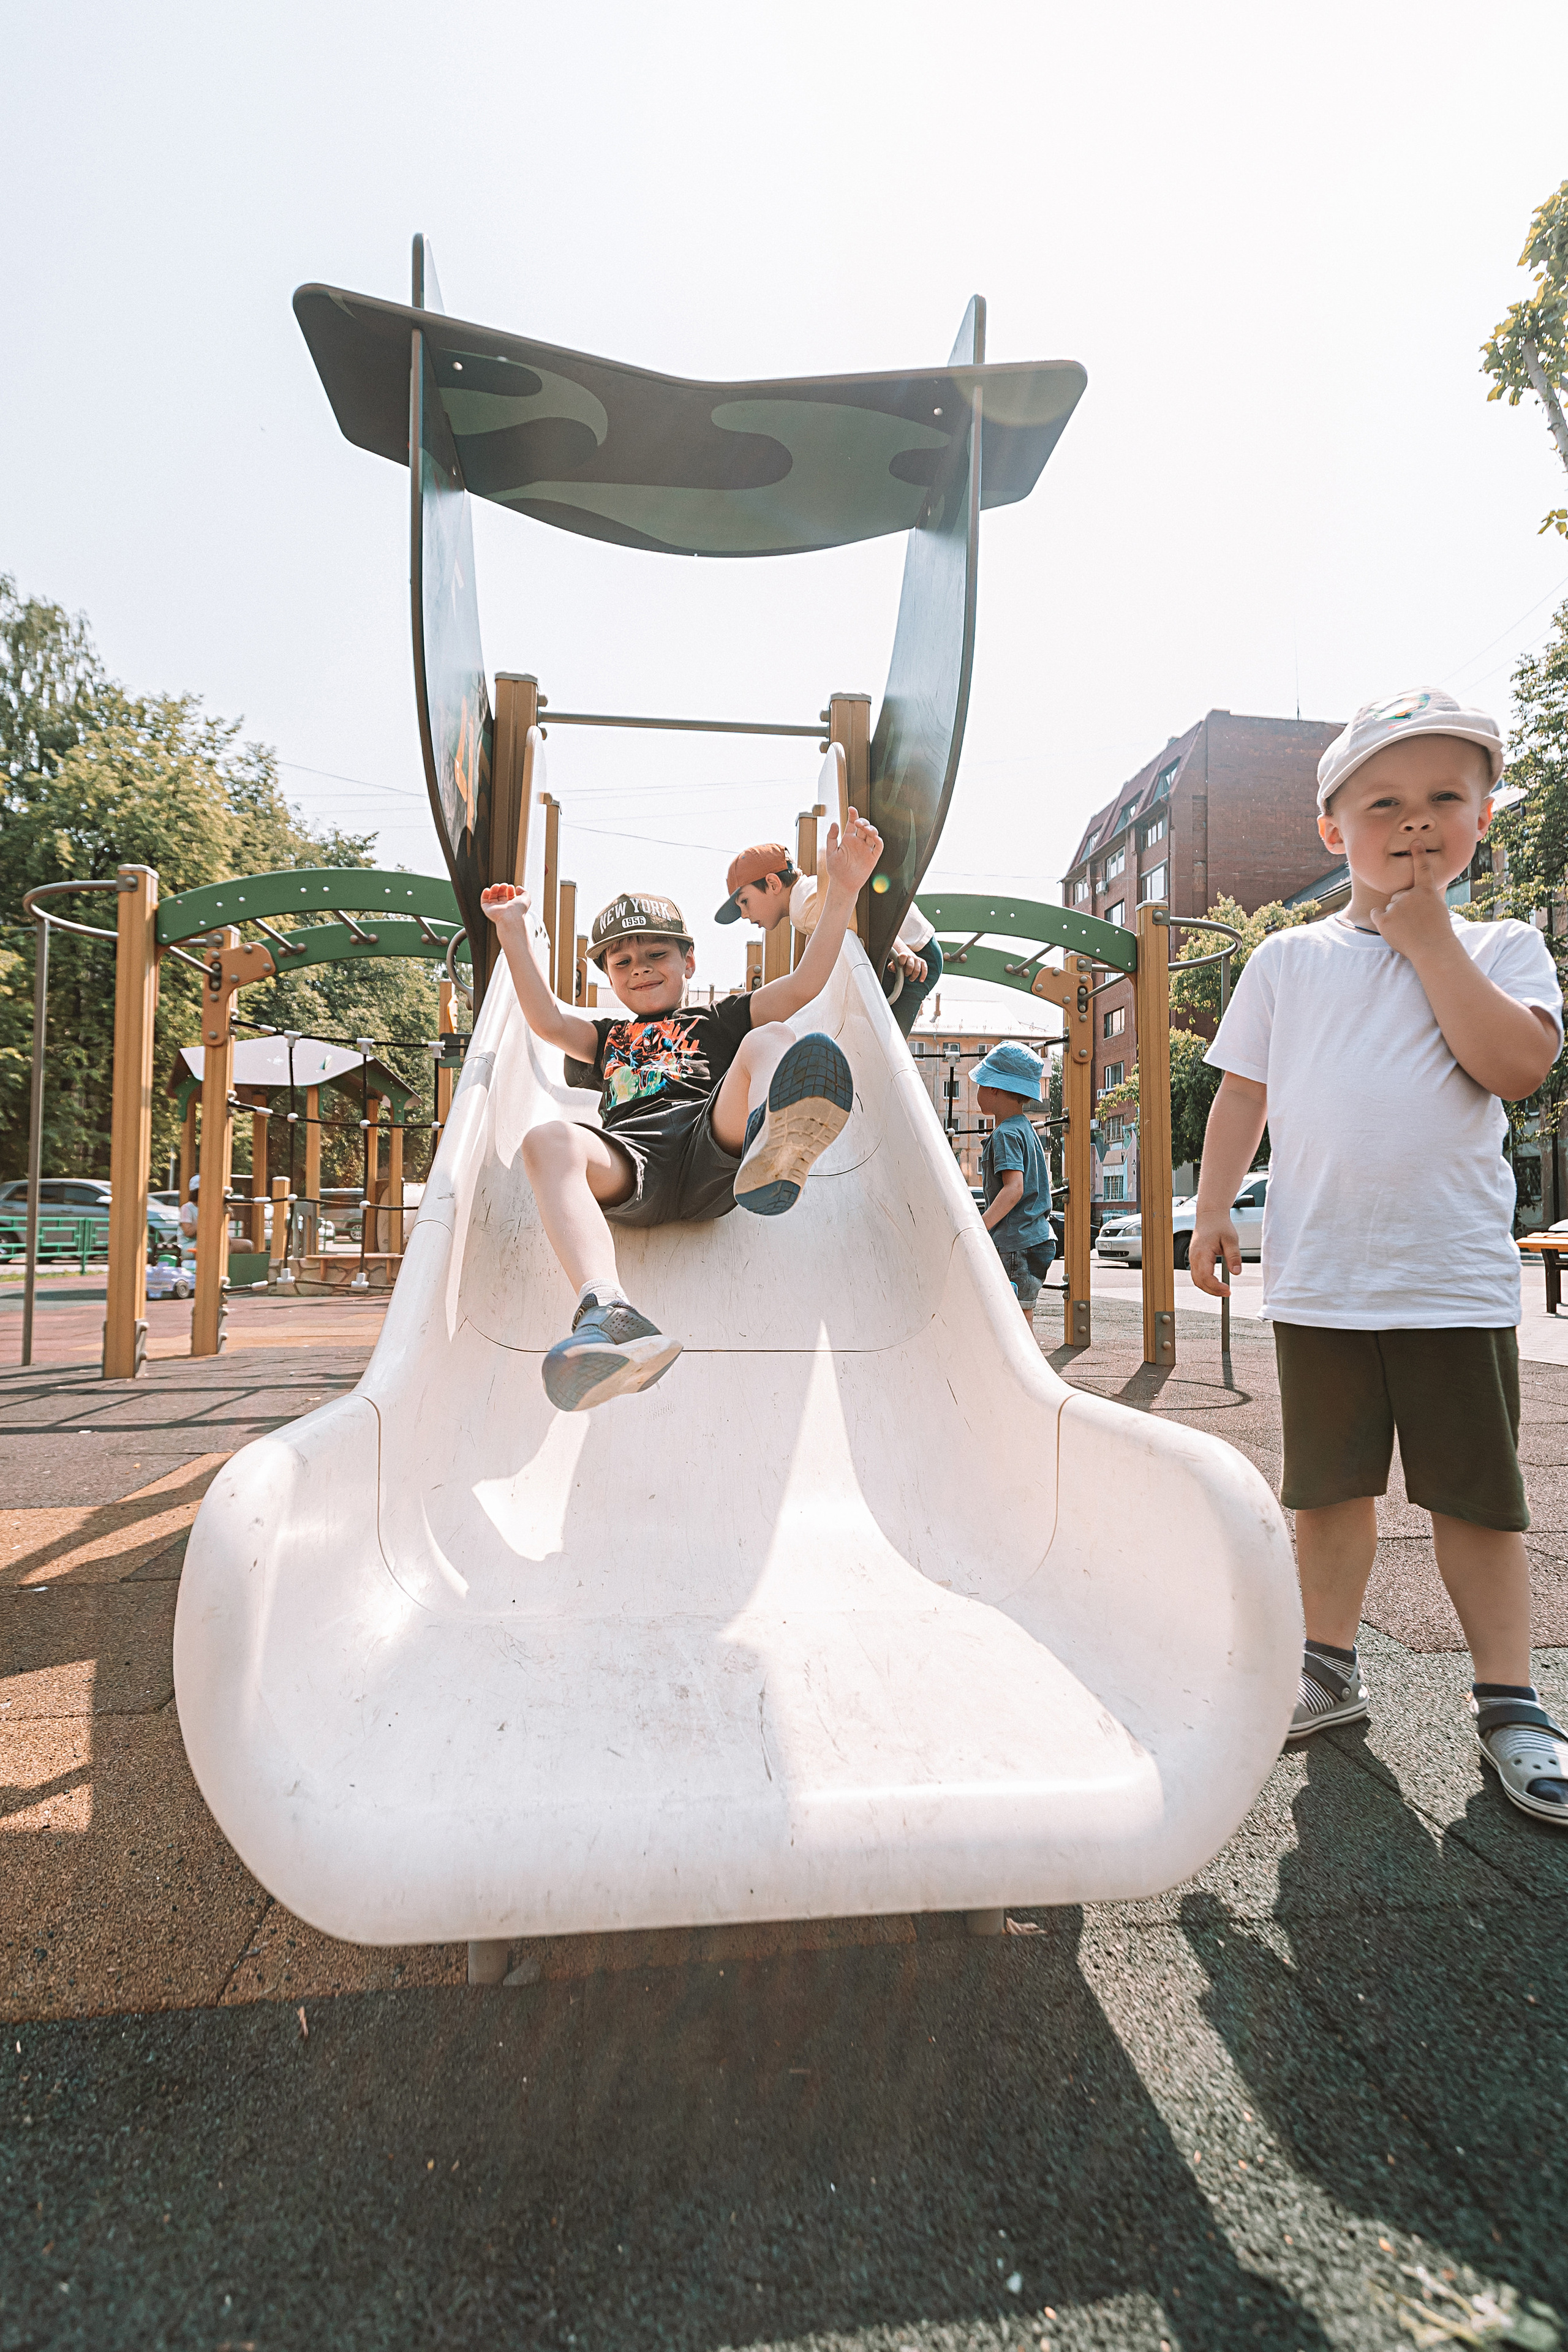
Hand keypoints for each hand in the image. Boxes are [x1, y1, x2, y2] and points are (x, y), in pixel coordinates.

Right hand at [481, 882, 530, 928]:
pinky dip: (484, 894)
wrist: (510, 917)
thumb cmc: (518, 909)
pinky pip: (484, 901)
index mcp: (512, 906)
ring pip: (492, 897)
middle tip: (504, 885)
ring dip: (494, 889)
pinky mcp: (488, 910)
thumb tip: (518, 887)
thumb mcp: (526, 898)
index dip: (510, 890)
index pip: (509, 896)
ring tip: (496, 885)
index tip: (511, 886)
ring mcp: (495, 908)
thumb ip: (524, 891)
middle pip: (501, 895)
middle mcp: (504, 907)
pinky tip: (488, 889)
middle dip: (502, 888)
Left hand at [822, 805, 882, 896]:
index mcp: (848, 839)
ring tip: (866, 829)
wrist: (843, 885)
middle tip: (858, 823)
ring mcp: (866, 849)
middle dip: (863, 821)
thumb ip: (831, 837)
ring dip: (871, 828)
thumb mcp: (830, 852)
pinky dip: (878, 840)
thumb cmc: (835, 870)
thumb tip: (834, 823)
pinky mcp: (873, 857)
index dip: (853, 815)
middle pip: (864, 826)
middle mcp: (858, 842)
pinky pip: (878, 846)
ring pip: (872, 834)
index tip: (851, 808)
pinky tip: (874, 837)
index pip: (852, 823)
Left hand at [889, 942, 926, 983]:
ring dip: (913, 976)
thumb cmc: (899, 962)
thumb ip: (892, 966)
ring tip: (910, 979)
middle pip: (910, 966)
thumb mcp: (893, 964)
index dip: (902, 961)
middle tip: (905, 974)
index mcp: (903, 955)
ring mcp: (917, 959)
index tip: (900, 966)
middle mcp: (911, 956)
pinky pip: (925, 969)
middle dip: (907, 972)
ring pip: (917, 969)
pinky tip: (921, 980)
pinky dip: (923, 975)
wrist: (906, 956)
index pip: (903, 956)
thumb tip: (893, 968)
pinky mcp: (922, 962)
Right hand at [1189, 1212, 1239, 1296]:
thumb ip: (1233, 1257)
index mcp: (1202, 1253)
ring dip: (1208, 1288)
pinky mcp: (1194, 1258)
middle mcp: (1194, 1257)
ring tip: (1222, 1290)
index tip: (1228, 1290)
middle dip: (1212, 1291)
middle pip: (1199, 1282)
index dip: (1216, 1287)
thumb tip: (1236, 1272)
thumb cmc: (1219, 1224)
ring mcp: (1193, 1258)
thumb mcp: (1231, 1240)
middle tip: (1227, 1293)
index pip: (1205, 1277)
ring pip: (1196, 1280)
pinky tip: (1216, 1282)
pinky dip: (1205, 1282)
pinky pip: (1197, 1274)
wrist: (1210, 1215)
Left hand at [1369, 838, 1454, 962]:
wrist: (1433, 949)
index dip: (1418, 854)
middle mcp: (1410, 894)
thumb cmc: (1438, 932)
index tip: (1415, 841)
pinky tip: (1393, 929)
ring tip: (1409, 930)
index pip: (1422, 869)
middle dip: (1404, 907)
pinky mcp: (1385, 919)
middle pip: (1399, 896)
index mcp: (1426, 891)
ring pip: (1390, 907)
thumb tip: (1415, 897)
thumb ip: (1425, 899)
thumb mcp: (1438, 909)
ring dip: (1396, 917)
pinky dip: (1381, 921)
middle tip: (1416, 923)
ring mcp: (1396, 906)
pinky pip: (1377, 915)